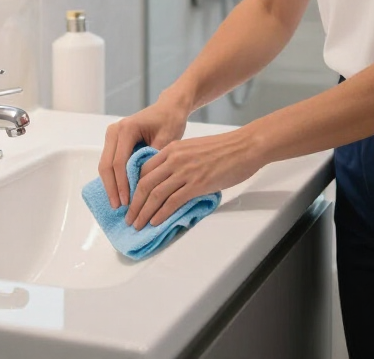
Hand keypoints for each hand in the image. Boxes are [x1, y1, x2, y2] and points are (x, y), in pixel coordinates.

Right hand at [99, 96, 188, 207]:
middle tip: (119, 208)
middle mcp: (115, 130)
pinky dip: (113, 178)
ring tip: (118, 205)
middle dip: (112, 188)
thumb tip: (143, 185)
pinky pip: (110, 162)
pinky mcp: (114, 141)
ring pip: (105, 165)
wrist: (169, 107)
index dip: (122, 184)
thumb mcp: (167, 140)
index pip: (119, 162)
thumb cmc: (170, 121)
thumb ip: (153, 160)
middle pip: (107, 165)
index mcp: (127, 129)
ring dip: (111, 185)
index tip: (128, 202)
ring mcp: (112, 135)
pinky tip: (119, 193)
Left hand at [125, 128, 262, 228]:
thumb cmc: (224, 149)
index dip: (134, 187)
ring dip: (143, 212)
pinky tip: (155, 222)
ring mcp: (185, 171)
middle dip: (134, 204)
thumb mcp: (194, 149)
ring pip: (155, 194)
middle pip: (145, 183)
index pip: (144, 169)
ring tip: (138, 225)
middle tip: (129, 218)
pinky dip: (161, 213)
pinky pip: (172, 201)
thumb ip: (179, 161)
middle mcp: (174, 158)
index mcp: (173, 148)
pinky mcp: (196, 184)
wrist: (244, 147)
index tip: (131, 201)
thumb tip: (171, 182)